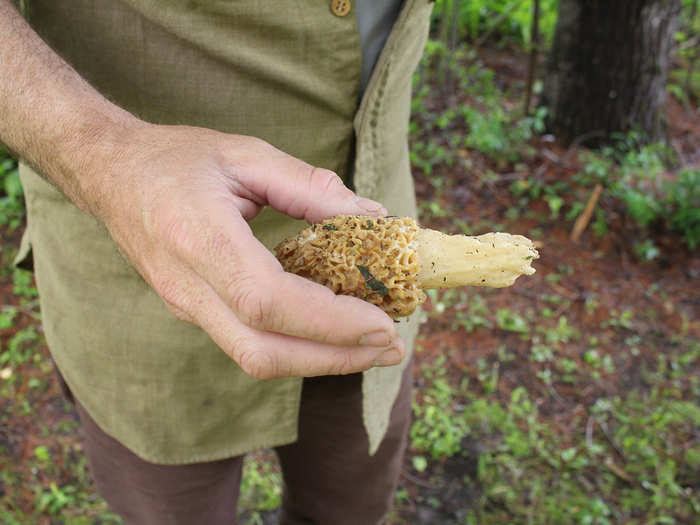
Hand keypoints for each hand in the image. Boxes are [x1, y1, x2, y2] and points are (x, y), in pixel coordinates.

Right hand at [89, 123, 404, 378]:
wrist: (109, 174)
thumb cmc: (175, 158)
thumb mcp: (246, 154)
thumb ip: (310, 186)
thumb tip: (373, 215)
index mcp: (197, 238)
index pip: (267, 302)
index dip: (328, 321)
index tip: (382, 322)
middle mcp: (187, 285)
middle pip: (263, 351)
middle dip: (334, 358)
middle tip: (391, 347)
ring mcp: (185, 305)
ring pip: (255, 358)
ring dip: (320, 361)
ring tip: (373, 348)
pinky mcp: (191, 311)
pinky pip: (248, 344)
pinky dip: (297, 346)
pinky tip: (332, 332)